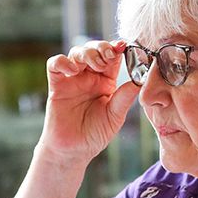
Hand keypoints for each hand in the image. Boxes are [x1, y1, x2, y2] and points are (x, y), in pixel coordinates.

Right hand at [41, 40, 140, 166]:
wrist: (73, 150)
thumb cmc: (95, 134)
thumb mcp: (115, 116)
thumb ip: (125, 96)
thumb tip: (142, 78)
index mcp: (107, 82)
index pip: (113, 59)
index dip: (118, 49)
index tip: (125, 46)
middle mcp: (90, 77)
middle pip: (94, 50)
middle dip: (102, 47)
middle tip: (109, 55)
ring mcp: (72, 79)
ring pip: (76, 53)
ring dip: (87, 53)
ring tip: (95, 65)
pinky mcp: (57, 84)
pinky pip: (55, 65)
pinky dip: (63, 62)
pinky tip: (73, 70)